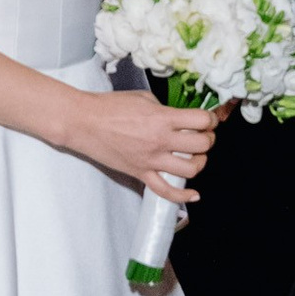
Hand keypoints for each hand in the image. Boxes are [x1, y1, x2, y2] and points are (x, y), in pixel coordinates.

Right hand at [66, 83, 219, 207]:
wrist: (84, 122)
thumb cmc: (110, 106)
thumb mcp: (143, 98)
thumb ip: (164, 109)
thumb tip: (178, 119)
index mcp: (162, 118)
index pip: (201, 121)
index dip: (210, 119)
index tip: (208, 119)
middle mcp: (160, 140)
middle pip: (201, 145)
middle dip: (208, 139)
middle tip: (204, 136)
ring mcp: (151, 160)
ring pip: (190, 170)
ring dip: (200, 163)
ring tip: (196, 157)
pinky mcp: (140, 173)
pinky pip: (165, 191)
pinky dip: (182, 197)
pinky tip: (194, 195)